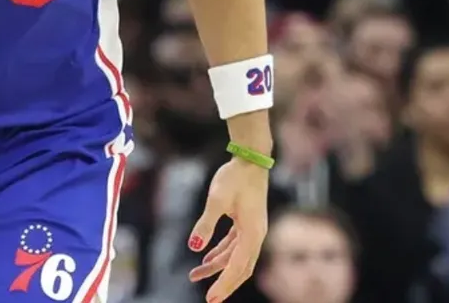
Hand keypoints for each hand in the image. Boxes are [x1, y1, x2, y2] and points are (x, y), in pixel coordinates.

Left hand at [187, 159, 268, 302]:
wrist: (250, 159)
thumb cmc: (234, 177)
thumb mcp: (217, 199)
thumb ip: (205, 224)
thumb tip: (193, 246)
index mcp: (252, 234)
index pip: (237, 267)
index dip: (224, 284)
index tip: (210, 298)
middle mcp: (256, 235)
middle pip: (241, 268)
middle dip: (224, 284)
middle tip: (209, 299)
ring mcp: (252, 230)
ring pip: (235, 257)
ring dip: (216, 268)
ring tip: (194, 276)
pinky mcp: (247, 223)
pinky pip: (234, 246)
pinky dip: (221, 254)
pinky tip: (206, 259)